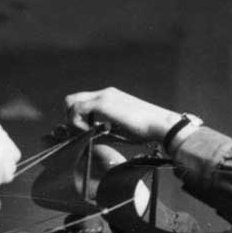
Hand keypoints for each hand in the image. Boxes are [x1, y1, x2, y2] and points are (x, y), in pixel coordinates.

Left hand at [64, 88, 180, 142]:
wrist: (160, 124)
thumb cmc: (146, 130)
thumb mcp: (120, 130)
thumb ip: (102, 131)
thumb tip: (88, 139)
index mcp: (110, 96)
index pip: (83, 101)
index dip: (78, 117)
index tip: (85, 132)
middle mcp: (105, 92)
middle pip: (73, 98)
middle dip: (71, 117)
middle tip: (81, 133)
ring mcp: (103, 96)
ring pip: (71, 102)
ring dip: (73, 120)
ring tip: (87, 134)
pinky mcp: (102, 103)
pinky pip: (77, 110)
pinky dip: (77, 123)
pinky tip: (90, 133)